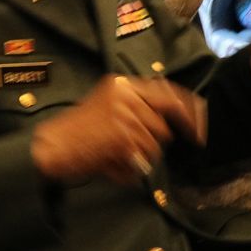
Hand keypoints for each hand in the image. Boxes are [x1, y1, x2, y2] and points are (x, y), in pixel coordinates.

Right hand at [32, 74, 187, 184]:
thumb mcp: (107, 109)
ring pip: (157, 139)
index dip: (188, 108)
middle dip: (161, 135)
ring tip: (116, 156)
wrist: (50, 148)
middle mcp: (126, 93)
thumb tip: (172, 120)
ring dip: (143, 153)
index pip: (167, 90)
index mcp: (122, 84)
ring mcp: (125, 113)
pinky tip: (112, 164)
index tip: (199, 127)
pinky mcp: (123, 134)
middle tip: (153, 147)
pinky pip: (145, 155)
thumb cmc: (76, 135)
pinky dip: (132, 166)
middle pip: (166, 116)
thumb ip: (137, 109)